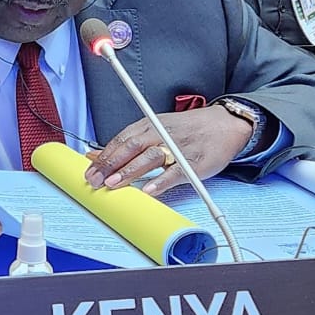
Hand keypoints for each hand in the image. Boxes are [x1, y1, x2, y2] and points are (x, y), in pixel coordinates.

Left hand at [83, 106, 252, 196]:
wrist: (225, 124)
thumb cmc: (187, 129)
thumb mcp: (155, 128)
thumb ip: (127, 143)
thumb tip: (95, 155)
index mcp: (150, 124)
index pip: (122, 138)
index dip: (104, 155)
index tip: (89, 170)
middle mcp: (162, 132)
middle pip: (131, 146)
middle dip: (110, 164)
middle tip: (95, 180)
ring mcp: (178, 147)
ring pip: (150, 157)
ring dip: (130, 171)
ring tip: (113, 184)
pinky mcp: (195, 161)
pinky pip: (176, 172)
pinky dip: (161, 181)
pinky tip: (149, 190)